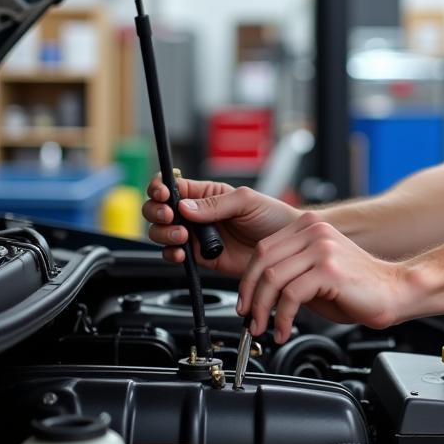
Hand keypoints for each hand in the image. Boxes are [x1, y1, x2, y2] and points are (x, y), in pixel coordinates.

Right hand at [143, 175, 299, 277]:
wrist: (286, 249)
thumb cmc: (273, 217)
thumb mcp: (247, 201)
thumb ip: (216, 203)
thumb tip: (185, 206)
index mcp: (207, 194)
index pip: (173, 186)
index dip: (160, 188)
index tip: (163, 194)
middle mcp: (197, 214)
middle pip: (159, 209)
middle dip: (157, 212)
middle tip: (171, 216)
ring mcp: (197, 236)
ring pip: (162, 233)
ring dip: (164, 234)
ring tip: (182, 236)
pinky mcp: (200, 257)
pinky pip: (174, 256)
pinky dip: (171, 254)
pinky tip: (181, 253)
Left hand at [237, 211, 405, 340]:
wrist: (395, 291)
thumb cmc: (358, 287)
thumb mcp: (317, 272)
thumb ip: (291, 272)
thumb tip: (257, 292)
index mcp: (310, 227)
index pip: (264, 248)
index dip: (247, 279)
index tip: (245, 303)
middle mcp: (315, 231)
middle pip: (263, 260)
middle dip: (249, 295)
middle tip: (250, 319)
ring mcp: (322, 248)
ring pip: (272, 278)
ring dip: (262, 310)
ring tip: (264, 328)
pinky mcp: (329, 269)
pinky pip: (290, 295)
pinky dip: (281, 318)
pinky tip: (284, 329)